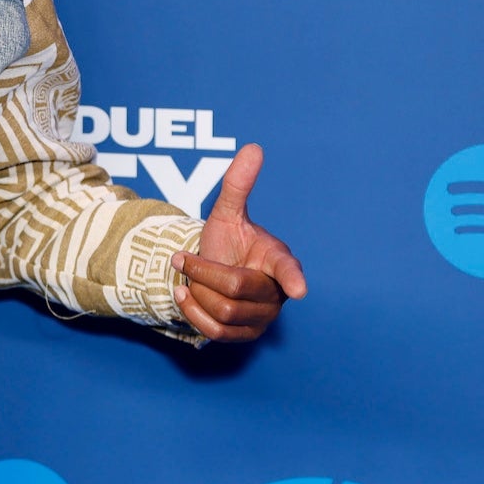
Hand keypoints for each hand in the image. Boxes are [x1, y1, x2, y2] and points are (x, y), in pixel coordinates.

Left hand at [170, 143, 306, 342]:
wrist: (211, 272)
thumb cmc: (226, 242)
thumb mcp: (226, 213)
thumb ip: (238, 185)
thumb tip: (253, 148)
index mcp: (278, 259)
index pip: (286, 270)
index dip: (292, 278)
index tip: (300, 288)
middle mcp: (277, 292)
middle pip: (236, 288)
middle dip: (202, 272)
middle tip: (183, 259)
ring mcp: (264, 317)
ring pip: (224, 312)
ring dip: (196, 292)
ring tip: (191, 279)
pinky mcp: (246, 336)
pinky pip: (217, 332)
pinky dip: (193, 313)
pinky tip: (185, 297)